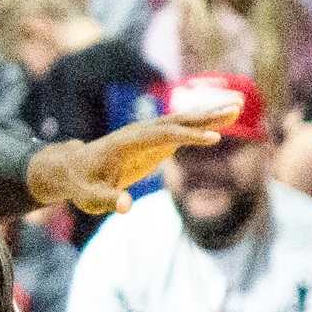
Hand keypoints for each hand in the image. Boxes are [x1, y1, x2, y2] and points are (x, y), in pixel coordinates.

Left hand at [27, 106, 236, 215]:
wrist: (73, 168)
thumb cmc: (81, 184)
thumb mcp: (90, 196)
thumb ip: (108, 200)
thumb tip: (126, 207)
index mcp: (125, 142)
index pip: (160, 135)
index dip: (187, 136)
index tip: (214, 138)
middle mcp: (139, 132)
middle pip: (176, 120)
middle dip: (206, 115)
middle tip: (236, 107)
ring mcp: (147, 134)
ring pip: (182, 121)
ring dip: (209, 114)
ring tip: (238, 105)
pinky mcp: (154, 141)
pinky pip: (182, 131)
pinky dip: (203, 125)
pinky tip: (224, 121)